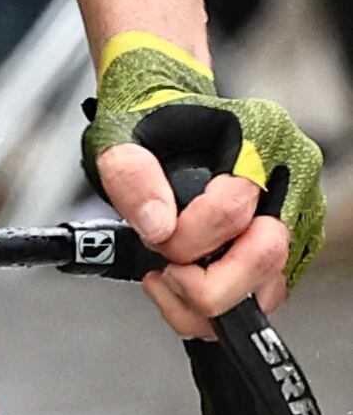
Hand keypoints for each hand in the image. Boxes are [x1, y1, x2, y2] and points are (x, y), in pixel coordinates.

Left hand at [84, 32, 327, 340]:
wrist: (165, 111)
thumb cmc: (150, 117)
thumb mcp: (119, 132)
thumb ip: (131, 174)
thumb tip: (158, 227)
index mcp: (259, 135)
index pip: (233, 208)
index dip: (186, 237)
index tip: (156, 238)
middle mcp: (290, 175)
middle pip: (265, 254)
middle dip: (207, 281)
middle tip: (167, 270)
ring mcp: (295, 213)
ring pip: (271, 285)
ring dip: (212, 299)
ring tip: (170, 279)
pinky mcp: (291, 246)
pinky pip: (265, 293)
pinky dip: (223, 303)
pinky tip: (188, 284)